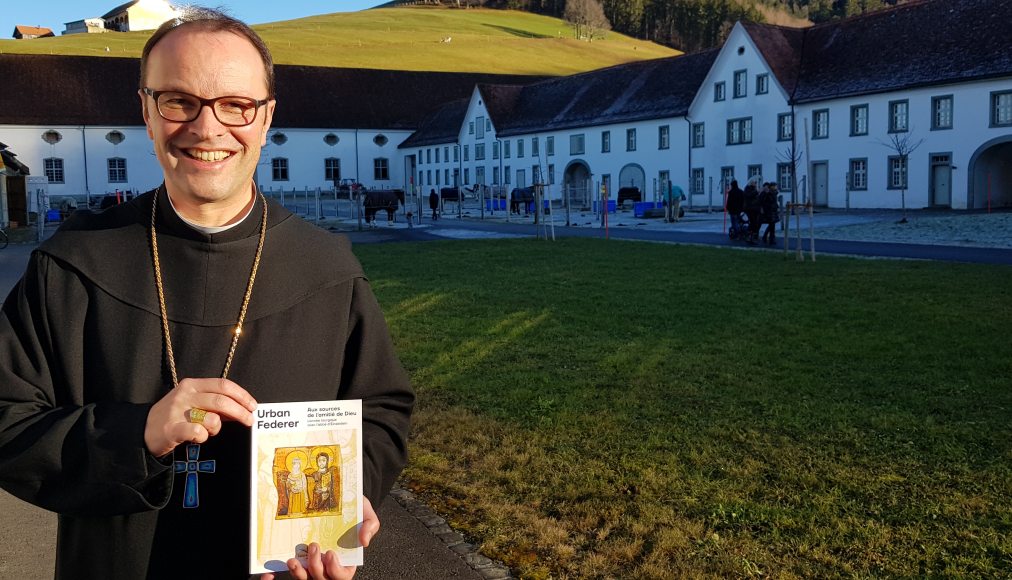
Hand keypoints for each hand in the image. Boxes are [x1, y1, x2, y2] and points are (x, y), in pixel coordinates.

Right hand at [143, 377, 256, 456]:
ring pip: (212, 417)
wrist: (143, 429)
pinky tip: (199, 437)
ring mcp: (177, 411)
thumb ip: (213, 402)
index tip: (253, 406)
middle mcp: (185, 394)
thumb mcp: (192, 401)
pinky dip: (204, 436)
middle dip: (240, 411)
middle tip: (249, 421)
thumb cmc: (174, 415)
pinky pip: (197, 432)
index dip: (242, 395)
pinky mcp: (171, 429)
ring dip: (217, 427)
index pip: (223, 385)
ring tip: (211, 431)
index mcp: (193, 384)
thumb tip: (241, 407)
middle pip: (221, 400)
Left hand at [261, 496, 379, 579]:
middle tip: (314, 546)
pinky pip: (294, 572)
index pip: (342, 577)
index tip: (331, 553)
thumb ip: (370, 526)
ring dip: (299, 574)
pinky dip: (286, 572)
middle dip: (316, 568)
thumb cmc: (356, 509)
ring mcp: (314, 564)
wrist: (342, 499)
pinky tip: (279, 567)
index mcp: (347, 561)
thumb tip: (364, 542)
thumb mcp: (368, 514)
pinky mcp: (301, 559)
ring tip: (293, 560)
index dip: (336, 570)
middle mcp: (329, 566)